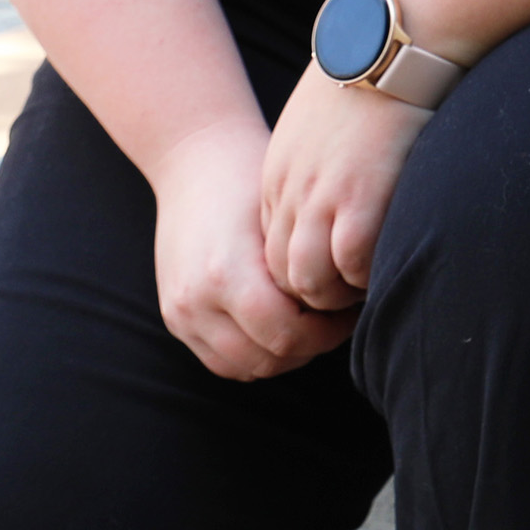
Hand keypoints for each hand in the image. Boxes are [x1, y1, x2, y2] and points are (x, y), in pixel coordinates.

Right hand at [149, 119, 352, 380]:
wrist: (195, 161)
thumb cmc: (252, 177)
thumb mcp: (286, 213)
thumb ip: (308, 263)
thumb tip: (354, 299)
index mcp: (226, 272)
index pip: (288, 335)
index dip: (329, 332)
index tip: (350, 309)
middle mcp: (196, 301)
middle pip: (267, 358)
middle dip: (310, 346)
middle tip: (337, 319)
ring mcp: (180, 314)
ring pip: (243, 368)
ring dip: (282, 355)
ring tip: (310, 323)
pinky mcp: (175, 318)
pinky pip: (220, 361)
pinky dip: (253, 354)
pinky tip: (280, 325)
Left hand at [256, 65, 434, 312]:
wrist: (389, 41)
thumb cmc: (370, 67)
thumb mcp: (322, 113)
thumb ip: (320, 147)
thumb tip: (344, 161)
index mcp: (278, 172)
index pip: (272, 246)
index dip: (303, 268)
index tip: (335, 273)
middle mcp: (290, 191)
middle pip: (280, 273)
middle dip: (313, 294)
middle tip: (352, 296)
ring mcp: (321, 199)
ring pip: (308, 281)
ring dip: (339, 295)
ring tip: (371, 289)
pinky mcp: (359, 200)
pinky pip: (350, 268)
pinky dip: (367, 278)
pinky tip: (389, 266)